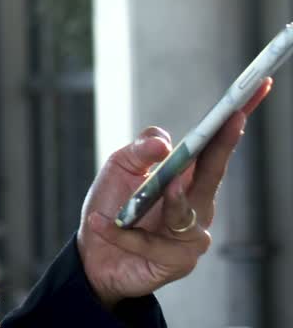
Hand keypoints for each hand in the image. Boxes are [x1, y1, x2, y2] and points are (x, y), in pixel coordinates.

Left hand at [77, 77, 272, 309]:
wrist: (95, 254)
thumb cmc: (113, 206)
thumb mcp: (119, 168)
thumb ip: (140, 150)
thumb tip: (164, 142)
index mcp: (187, 176)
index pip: (216, 146)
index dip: (235, 120)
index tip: (255, 88)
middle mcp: (197, 203)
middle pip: (215, 171)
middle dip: (225, 145)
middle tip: (231, 119)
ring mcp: (191, 234)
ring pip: (187, 211)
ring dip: (172, 200)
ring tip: (162, 188)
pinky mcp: (177, 261)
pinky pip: (152, 243)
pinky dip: (124, 233)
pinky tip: (101, 222)